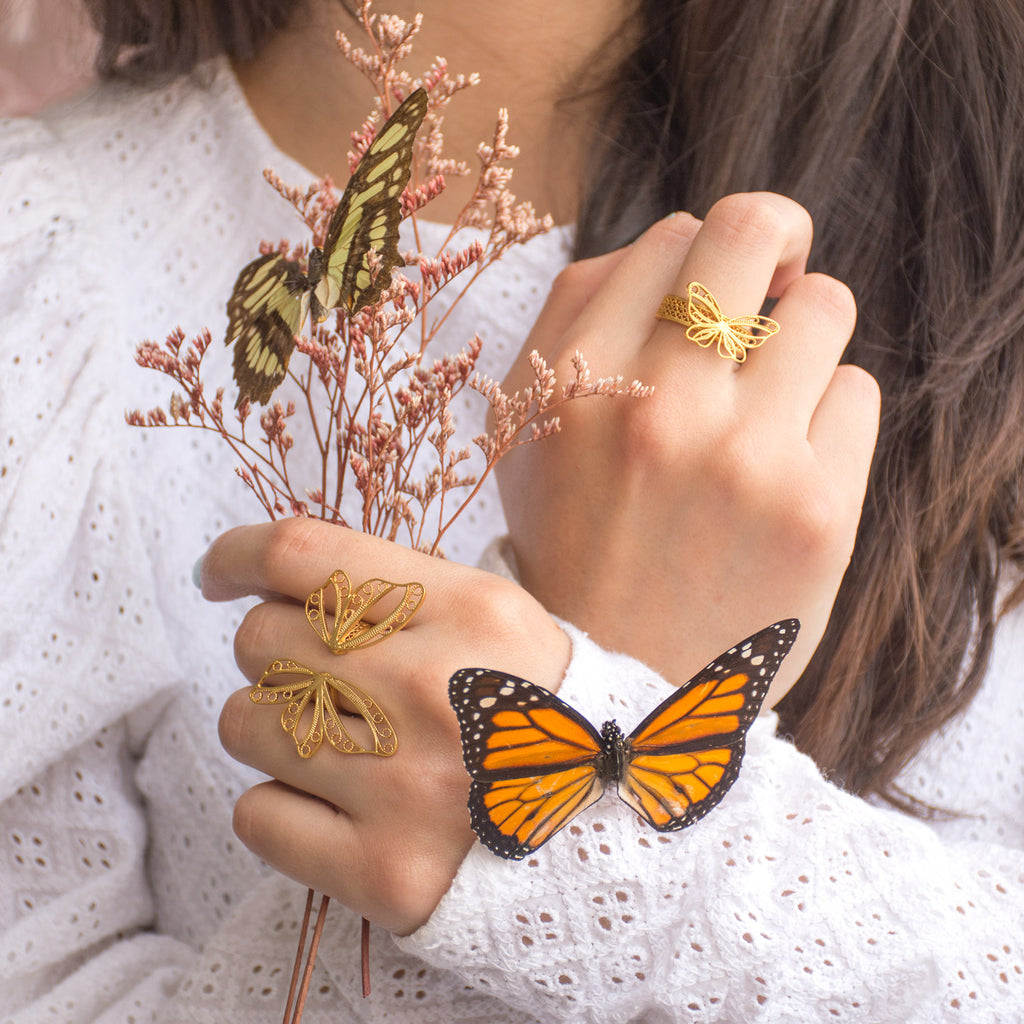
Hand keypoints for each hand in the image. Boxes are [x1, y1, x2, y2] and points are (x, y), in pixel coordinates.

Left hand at [202, 520, 569, 933]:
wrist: (606, 837)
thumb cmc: (535, 714)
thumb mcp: (498, 620)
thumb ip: (400, 588)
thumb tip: (273, 575)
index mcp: (467, 612)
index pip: (301, 554)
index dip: (236, 554)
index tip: (220, 574)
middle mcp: (430, 690)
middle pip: (261, 639)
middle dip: (275, 653)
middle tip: (323, 679)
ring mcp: (405, 786)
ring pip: (244, 724)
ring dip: (273, 727)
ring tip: (334, 743)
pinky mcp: (384, 872)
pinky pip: (257, 815)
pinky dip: (279, 804)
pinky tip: (334, 805)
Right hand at [497, 193, 879, 705]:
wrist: (616, 687)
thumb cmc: (573, 545)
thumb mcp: (528, 432)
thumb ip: (580, 314)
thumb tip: (680, 241)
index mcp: (573, 384)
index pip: (667, 238)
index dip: (692, 256)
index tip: (703, 295)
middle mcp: (656, 409)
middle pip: (755, 229)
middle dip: (776, 239)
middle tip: (775, 277)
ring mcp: (745, 460)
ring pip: (826, 308)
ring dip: (802, 341)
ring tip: (768, 401)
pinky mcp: (819, 512)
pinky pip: (858, 393)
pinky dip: (828, 417)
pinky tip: (787, 467)